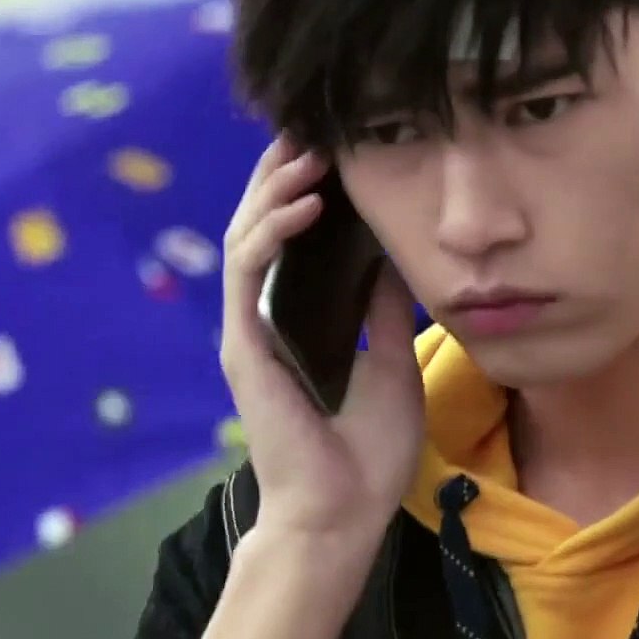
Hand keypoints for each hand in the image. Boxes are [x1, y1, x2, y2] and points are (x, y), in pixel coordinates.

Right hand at [219, 135, 426, 539]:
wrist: (341, 514)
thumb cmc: (366, 453)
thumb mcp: (393, 361)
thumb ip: (385, 306)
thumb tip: (395, 250)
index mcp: (299, 319)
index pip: (293, 237)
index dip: (305, 187)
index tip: (335, 143)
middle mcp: (266, 316)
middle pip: (263, 223)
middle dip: (283, 169)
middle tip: (315, 124)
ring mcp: (249, 328)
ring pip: (247, 235)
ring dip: (276, 187)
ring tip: (311, 150)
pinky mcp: (243, 344)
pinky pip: (248, 271)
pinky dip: (272, 230)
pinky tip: (303, 202)